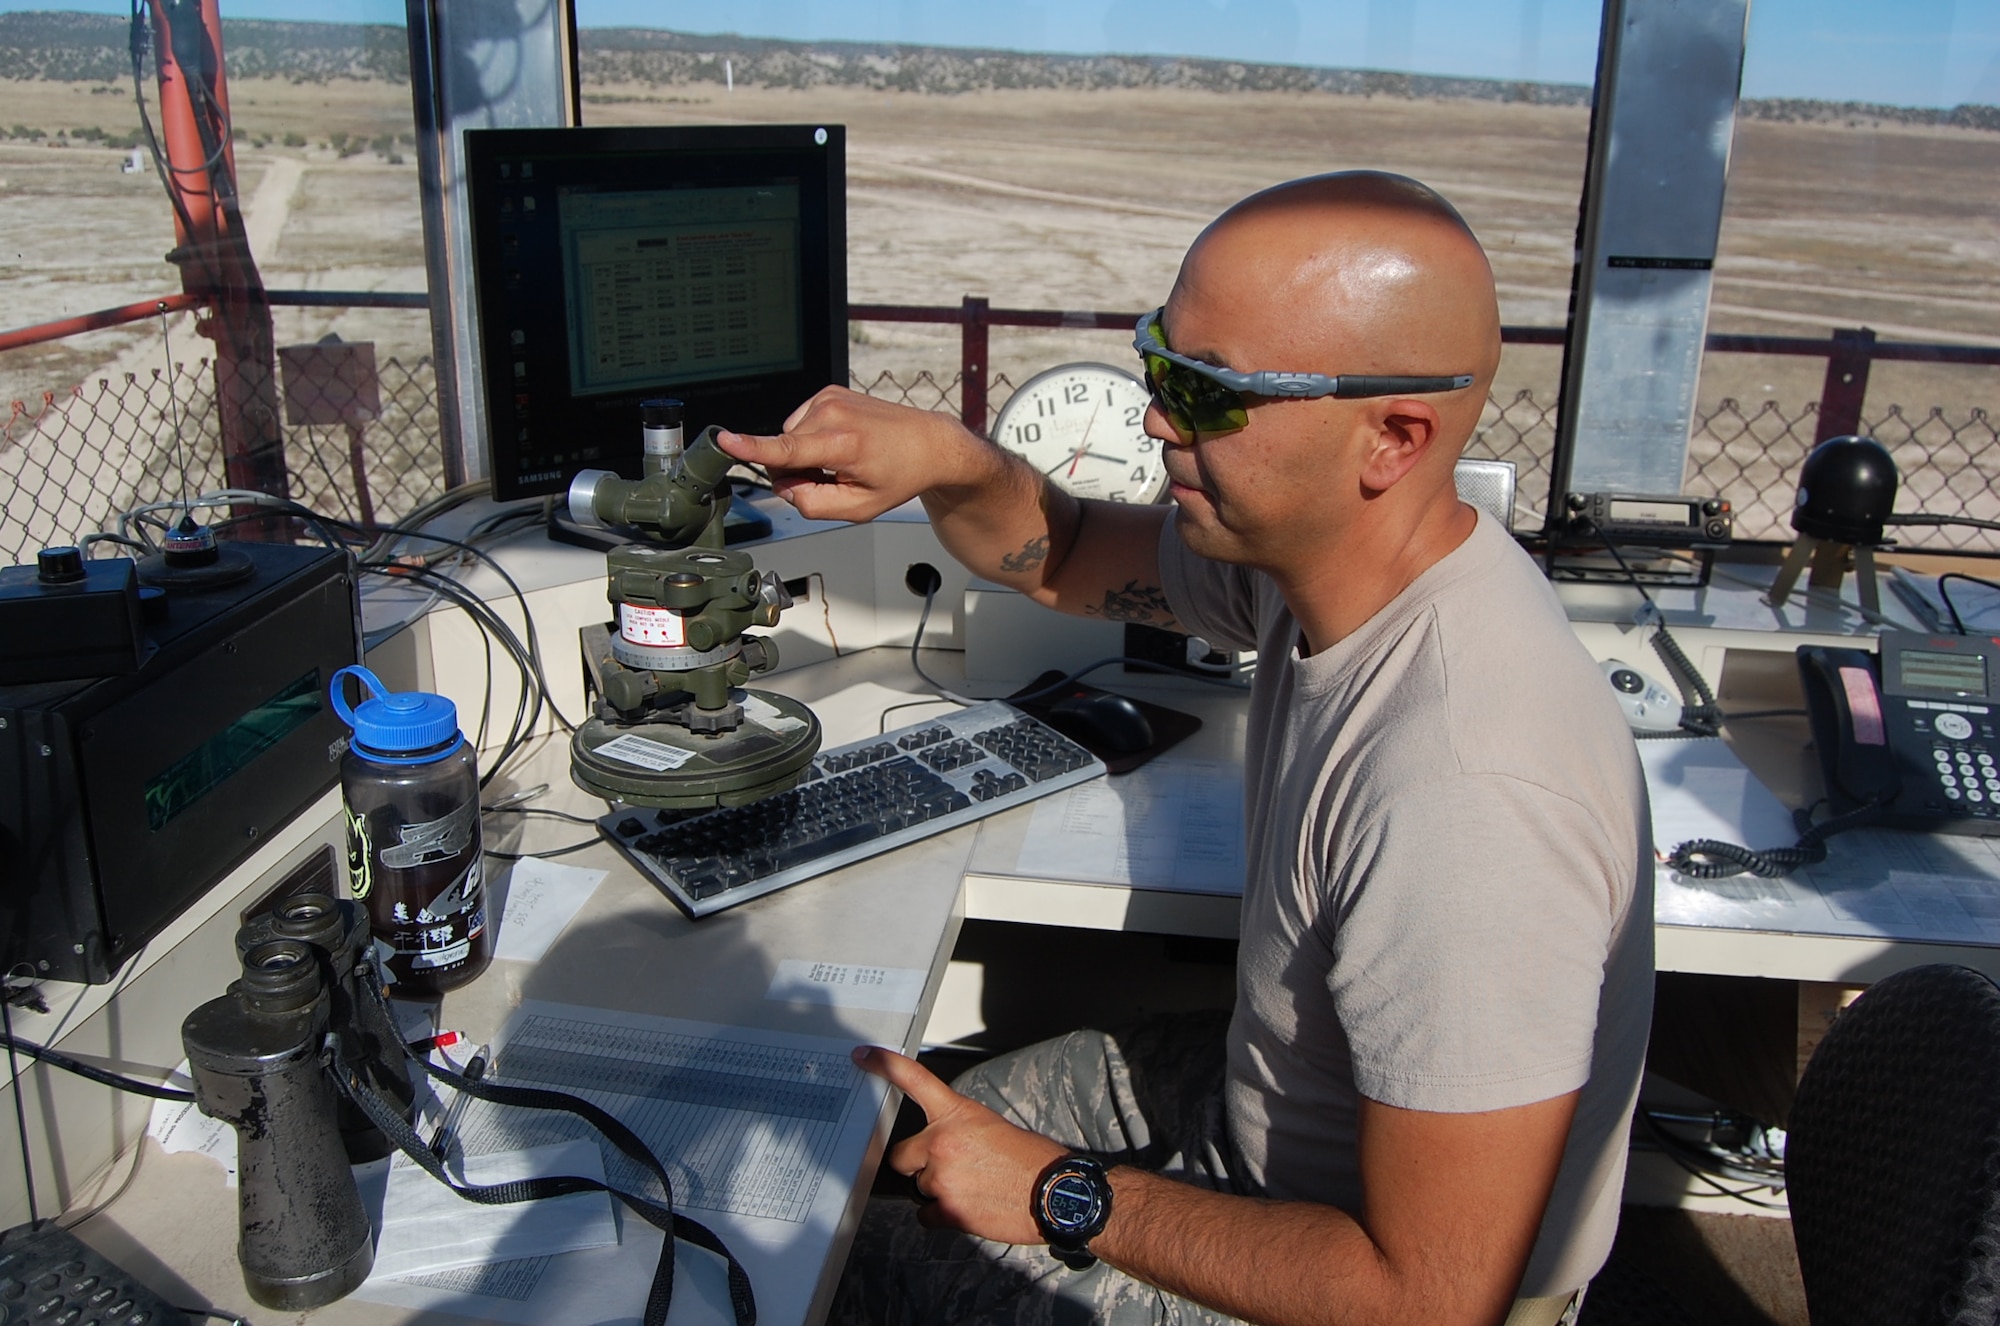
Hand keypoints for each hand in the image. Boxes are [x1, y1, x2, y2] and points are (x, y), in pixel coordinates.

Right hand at [716, 387, 996, 523]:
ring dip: (806, 455)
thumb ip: (815, 505)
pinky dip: (813, 439)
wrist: (928, 443)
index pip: (787, 449)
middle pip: (783, 452)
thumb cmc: (900, 475)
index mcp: (843, 444)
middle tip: (835, 478)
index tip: (724, 439)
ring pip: (790, 438)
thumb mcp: (860, 508)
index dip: (751, 447)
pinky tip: (841, 445)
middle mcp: (833, 414)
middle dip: (798, 472)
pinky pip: (800, 424)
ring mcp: (830, 398)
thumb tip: (786, 489)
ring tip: (843, 460)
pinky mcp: (829, 392)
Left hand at [853, 1044, 1066, 1243]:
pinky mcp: (947, 1211)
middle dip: (917, 1163)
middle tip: (948, 1169)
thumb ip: (958, 1131)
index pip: (914, 1080)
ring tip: (972, 1188)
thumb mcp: (993, 1127)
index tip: (862, 1056)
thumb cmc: (1032, 1159)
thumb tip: (943, 1148)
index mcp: (957, 1114)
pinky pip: (926, 1215)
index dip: (884, 1065)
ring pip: (919, 1187)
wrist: (1054, 1193)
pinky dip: (942, 1215)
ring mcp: (941, 1178)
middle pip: (900, 1156)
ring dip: (938, 1190)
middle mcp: (942, 1142)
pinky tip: (969, 1207)